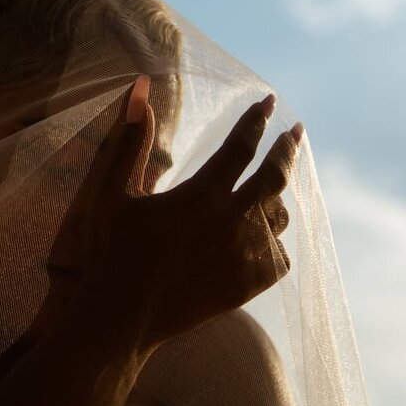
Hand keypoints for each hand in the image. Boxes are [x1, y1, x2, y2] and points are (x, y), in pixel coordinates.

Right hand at [49, 77, 301, 355]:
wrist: (121, 319)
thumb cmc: (110, 252)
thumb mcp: (110, 192)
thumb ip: (129, 139)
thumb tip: (140, 87)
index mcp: (200, 195)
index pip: (242, 146)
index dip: (257, 121)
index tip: (268, 103)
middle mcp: (231, 223)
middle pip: (276, 176)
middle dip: (287, 148)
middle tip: (295, 132)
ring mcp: (244, 257)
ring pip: (278, 217)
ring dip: (276, 197)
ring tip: (272, 187)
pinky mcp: (247, 286)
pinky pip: (278, 256)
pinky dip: (273, 242)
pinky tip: (262, 236)